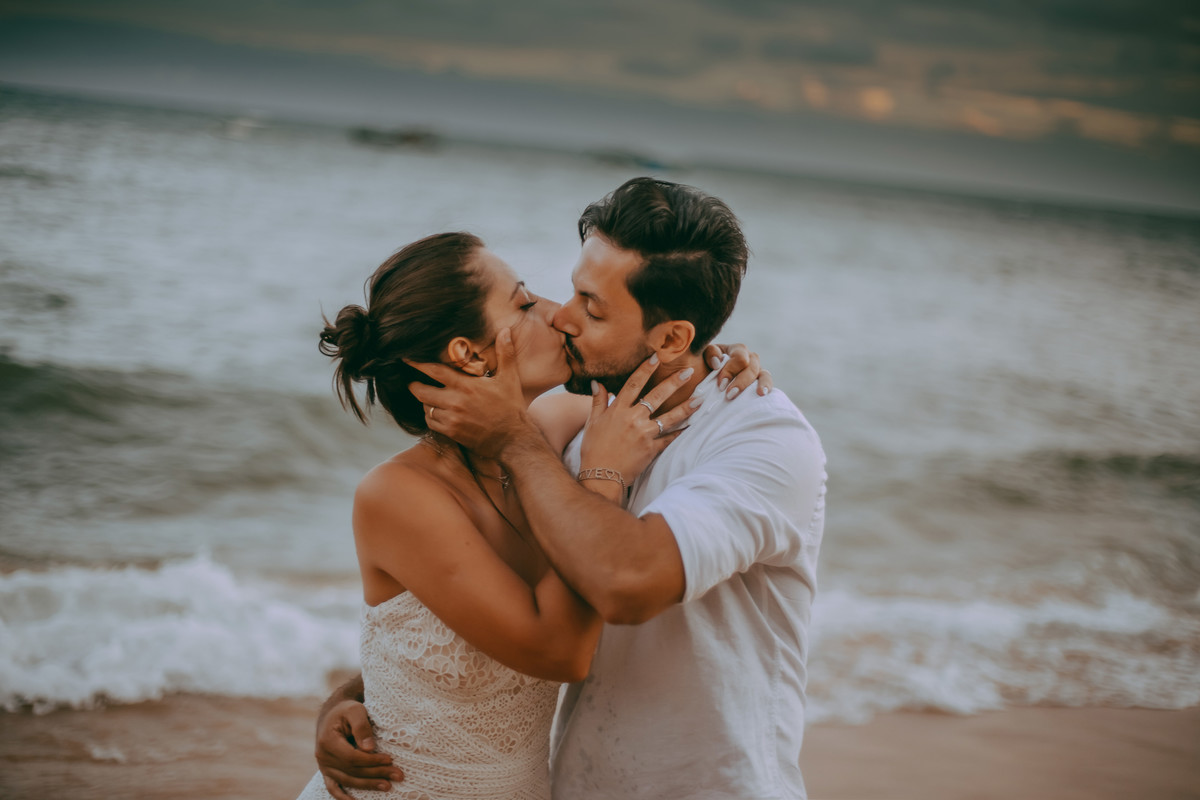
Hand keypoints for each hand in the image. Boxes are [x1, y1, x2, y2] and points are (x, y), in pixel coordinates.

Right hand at [315, 699, 402, 798]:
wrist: (333, 714)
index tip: (390, 759)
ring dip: (368, 785)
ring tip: (388, 786)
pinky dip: (343, 797)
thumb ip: (361, 727)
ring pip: (348, 780)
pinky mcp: (327, 772)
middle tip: (398, 775)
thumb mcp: (355, 710)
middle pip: (353, 771)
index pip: (352, 757)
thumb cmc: (347, 710)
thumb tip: (369, 748)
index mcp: (327, 741)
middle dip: (377, 773)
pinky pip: (333, 788)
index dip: (371, 761)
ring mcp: (324, 767)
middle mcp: (323, 757)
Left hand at [408, 328, 531, 459]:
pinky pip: (431, 423)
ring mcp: (452, 418)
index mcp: (466, 385)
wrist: (513, 439)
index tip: (406, 359)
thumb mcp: (509, 378)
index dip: (417, 364)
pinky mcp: (452, 432)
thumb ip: (505, 353)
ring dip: (425, 401)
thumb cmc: (511, 408)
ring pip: (425, 407)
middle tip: (413, 381)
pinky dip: (430, 417)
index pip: (434, 371)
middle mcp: (455, 401)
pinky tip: (437, 412)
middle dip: (414, 385)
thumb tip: (506, 331)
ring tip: (429, 396)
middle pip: (421, 391)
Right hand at [578, 354, 702, 486]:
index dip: (645, 369)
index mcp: (617, 410)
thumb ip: (597, 401)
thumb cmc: (594, 449)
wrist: (600, 476)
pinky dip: (680, 433)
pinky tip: (691, 426)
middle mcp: (632, 419)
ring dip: (686, 407)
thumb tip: (597, 382)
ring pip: (669, 417)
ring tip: (700, 399)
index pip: (633, 384)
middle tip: (688, 372)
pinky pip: (669, 439)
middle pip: (656, 396)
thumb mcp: (592, 422)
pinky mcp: (651, 449)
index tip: (657, 357)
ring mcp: (643, 434)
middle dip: (673, 383)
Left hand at [702, 342, 772, 399]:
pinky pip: (767, 383)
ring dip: (760, 384)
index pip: (739, 356)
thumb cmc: (700, 371)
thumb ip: (709, 354)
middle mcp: (748, 357)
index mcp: (734, 349)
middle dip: (741, 381)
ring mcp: (755, 370)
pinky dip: (767, 387)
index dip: (730, 370)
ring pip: (763, 373)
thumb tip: (717, 362)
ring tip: (759, 393)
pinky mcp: (758, 383)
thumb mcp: (700, 358)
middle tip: (729, 395)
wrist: (701, 388)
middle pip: (752, 366)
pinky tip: (763, 394)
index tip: (720, 385)